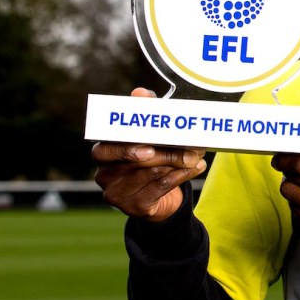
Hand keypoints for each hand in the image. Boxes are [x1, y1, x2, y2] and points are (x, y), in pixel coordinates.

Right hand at [92, 88, 206, 221]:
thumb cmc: (149, 156)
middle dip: (167, 154)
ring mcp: (117, 193)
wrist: (157, 196)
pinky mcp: (134, 207)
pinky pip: (161, 188)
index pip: (107, 149)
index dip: (127, 148)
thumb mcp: (147, 133)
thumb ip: (143, 112)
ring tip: (197, 155)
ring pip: (152, 174)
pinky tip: (195, 168)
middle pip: (136, 162)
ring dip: (179, 163)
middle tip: (191, 150)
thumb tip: (140, 92)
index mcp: (102, 152)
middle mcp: (104, 174)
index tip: (149, 146)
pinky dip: (182, 176)